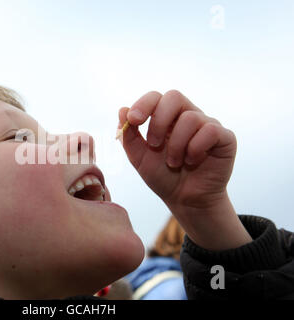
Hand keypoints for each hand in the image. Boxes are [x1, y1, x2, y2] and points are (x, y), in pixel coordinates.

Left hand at [118, 90, 250, 249]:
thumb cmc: (163, 176)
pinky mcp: (225, 138)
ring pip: (191, 118)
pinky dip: (196, 148)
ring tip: (173, 163)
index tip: (133, 120)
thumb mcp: (139, 158)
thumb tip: (122, 110)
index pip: (156, 97)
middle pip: (174, 97)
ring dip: (176, 144)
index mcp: (166, 118)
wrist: (185, 200)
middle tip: (153, 144)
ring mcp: (207, 125)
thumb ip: (129, 136)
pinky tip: (192, 161)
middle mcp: (187, 116)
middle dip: (159, 121)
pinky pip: (211, 130)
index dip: (144, 104)